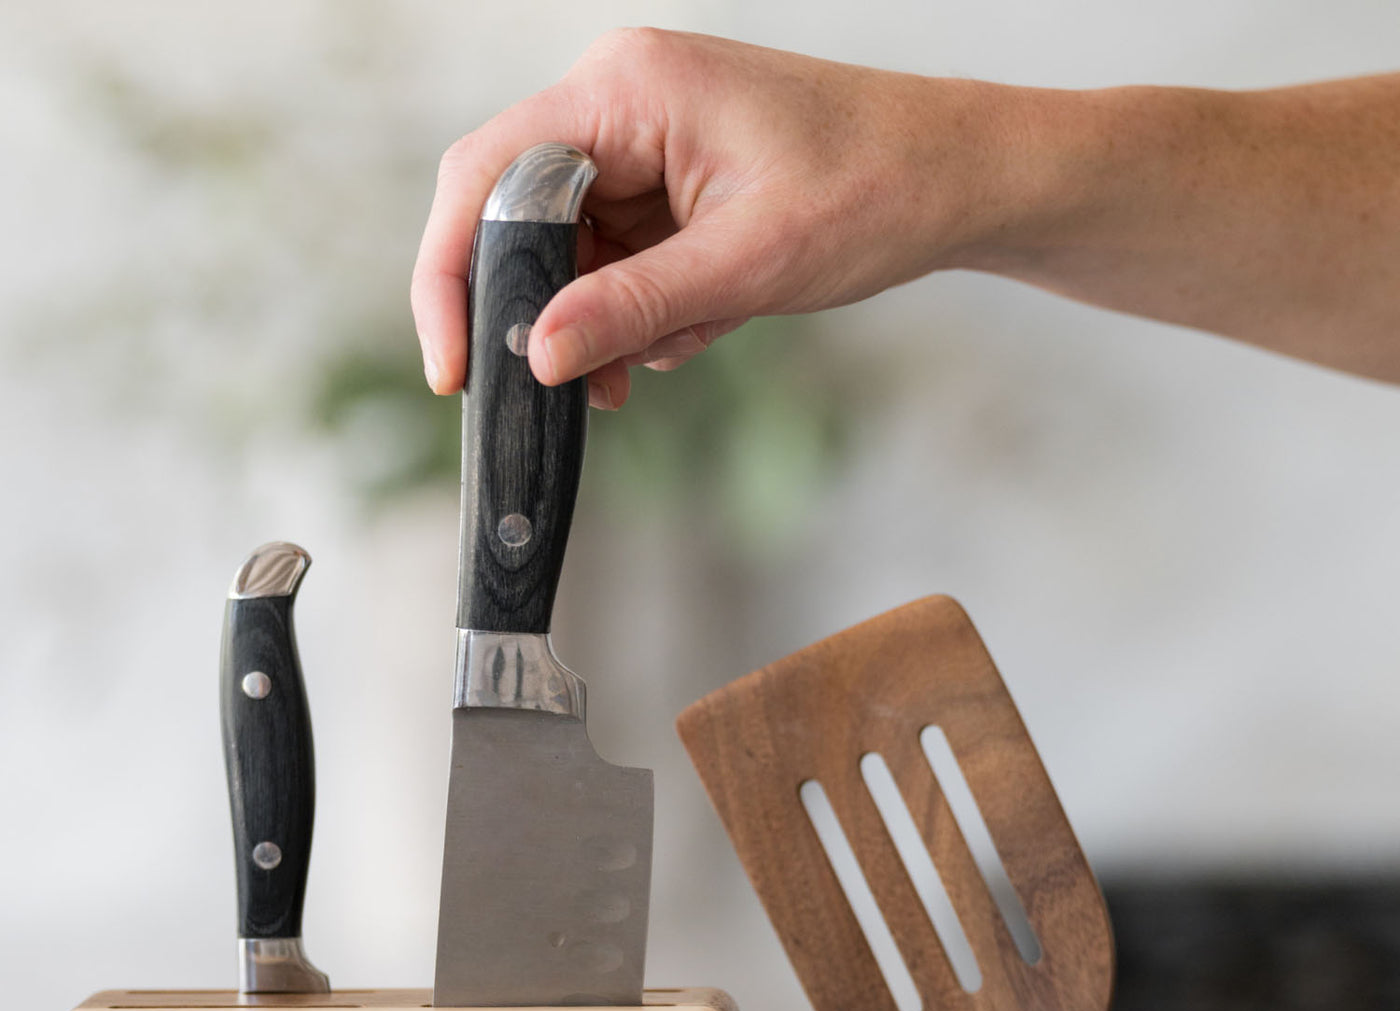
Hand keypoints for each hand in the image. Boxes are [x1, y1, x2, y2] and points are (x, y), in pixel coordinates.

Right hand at [411, 28, 1010, 407]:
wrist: (956, 180)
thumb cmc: (873, 189)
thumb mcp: (745, 263)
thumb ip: (632, 307)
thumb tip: (537, 356)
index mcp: (625, 90)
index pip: (486, 176)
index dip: (452, 274)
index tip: (456, 365)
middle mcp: (620, 104)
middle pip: (520, 219)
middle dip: (548, 312)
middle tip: (580, 384)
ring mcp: (645, 142)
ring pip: (572, 252)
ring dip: (606, 322)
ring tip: (663, 356)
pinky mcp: (672, 182)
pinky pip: (620, 258)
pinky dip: (644, 310)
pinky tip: (693, 330)